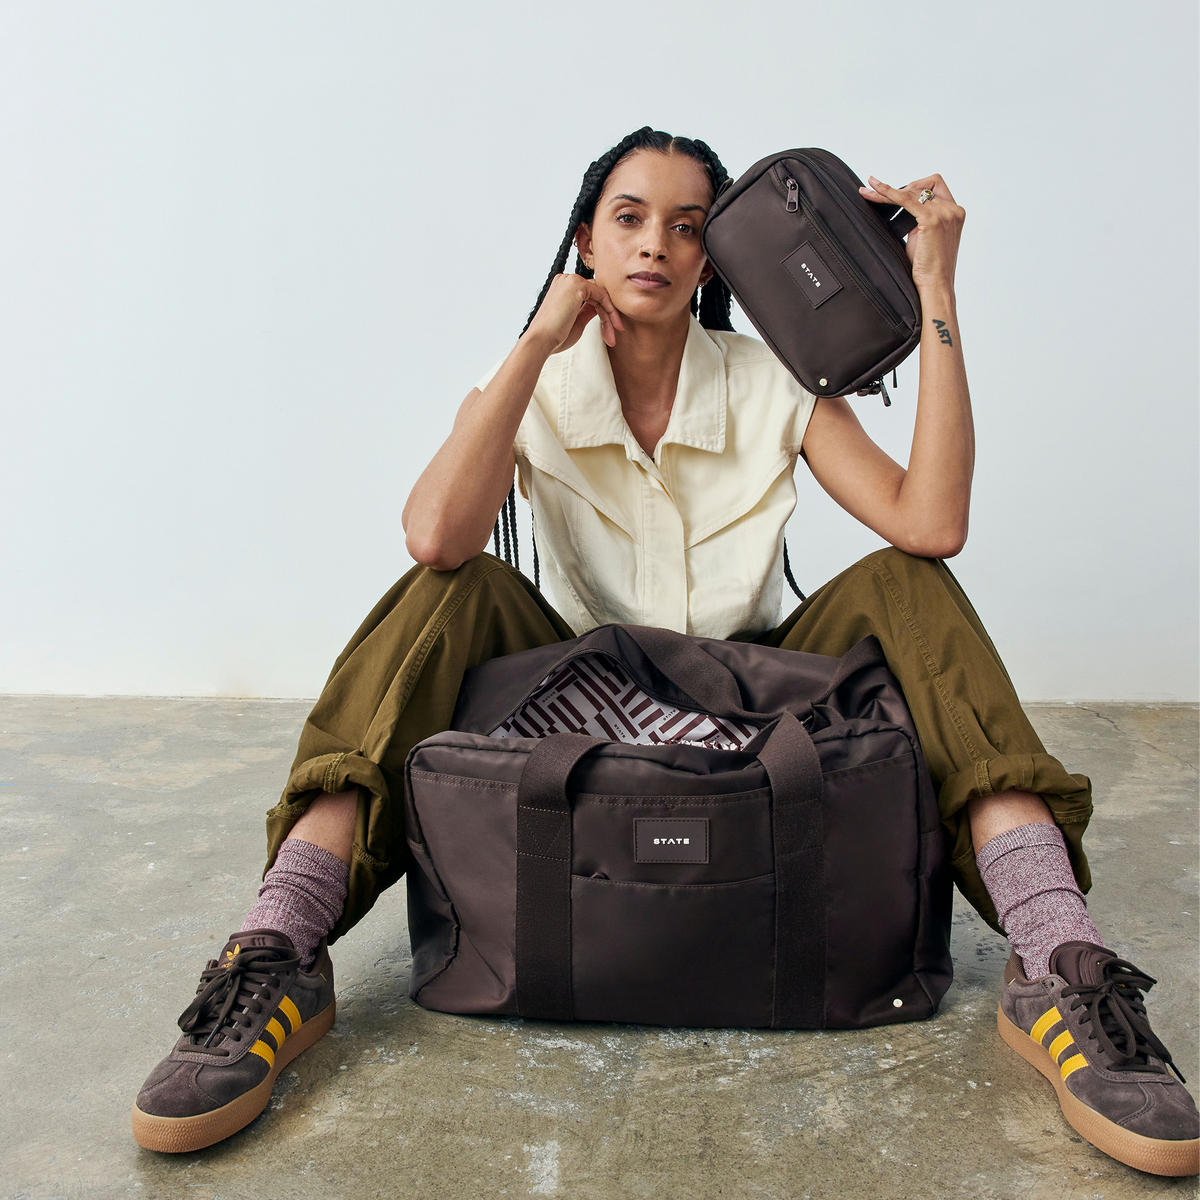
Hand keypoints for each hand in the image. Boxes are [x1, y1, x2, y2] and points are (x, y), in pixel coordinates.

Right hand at [524, 273, 624, 354]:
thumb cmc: (555, 336)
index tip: (610, 331)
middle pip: (597, 294)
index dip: (603, 313)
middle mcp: (566, 280)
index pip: (590, 295)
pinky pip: (602, 295)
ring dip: (610, 316)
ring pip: (601, 295)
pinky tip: (612, 325)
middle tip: (614, 336)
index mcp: (563, 288)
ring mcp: (571, 280)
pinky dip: (609, 310)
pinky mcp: (577, 284)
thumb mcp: (577, 322)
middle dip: (608, 316)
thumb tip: (601, 308)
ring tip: (612, 336)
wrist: (541, 340)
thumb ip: (588, 312)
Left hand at [859, 174, 964, 292]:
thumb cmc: (928, 268)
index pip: (936, 186)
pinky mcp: (931, 220)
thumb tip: (900, 213)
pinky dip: (888, 192)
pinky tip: (874, 190)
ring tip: (868, 188)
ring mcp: (944, 213)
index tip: (896, 193)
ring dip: (887, 189)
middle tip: (877, 191)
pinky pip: (905, 199)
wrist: (936, 285)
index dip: (916, 187)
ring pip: (912, 191)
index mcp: (954, 213)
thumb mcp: (924, 238)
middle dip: (902, 187)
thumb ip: (917, 222)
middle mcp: (952, 210)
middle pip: (925, 184)